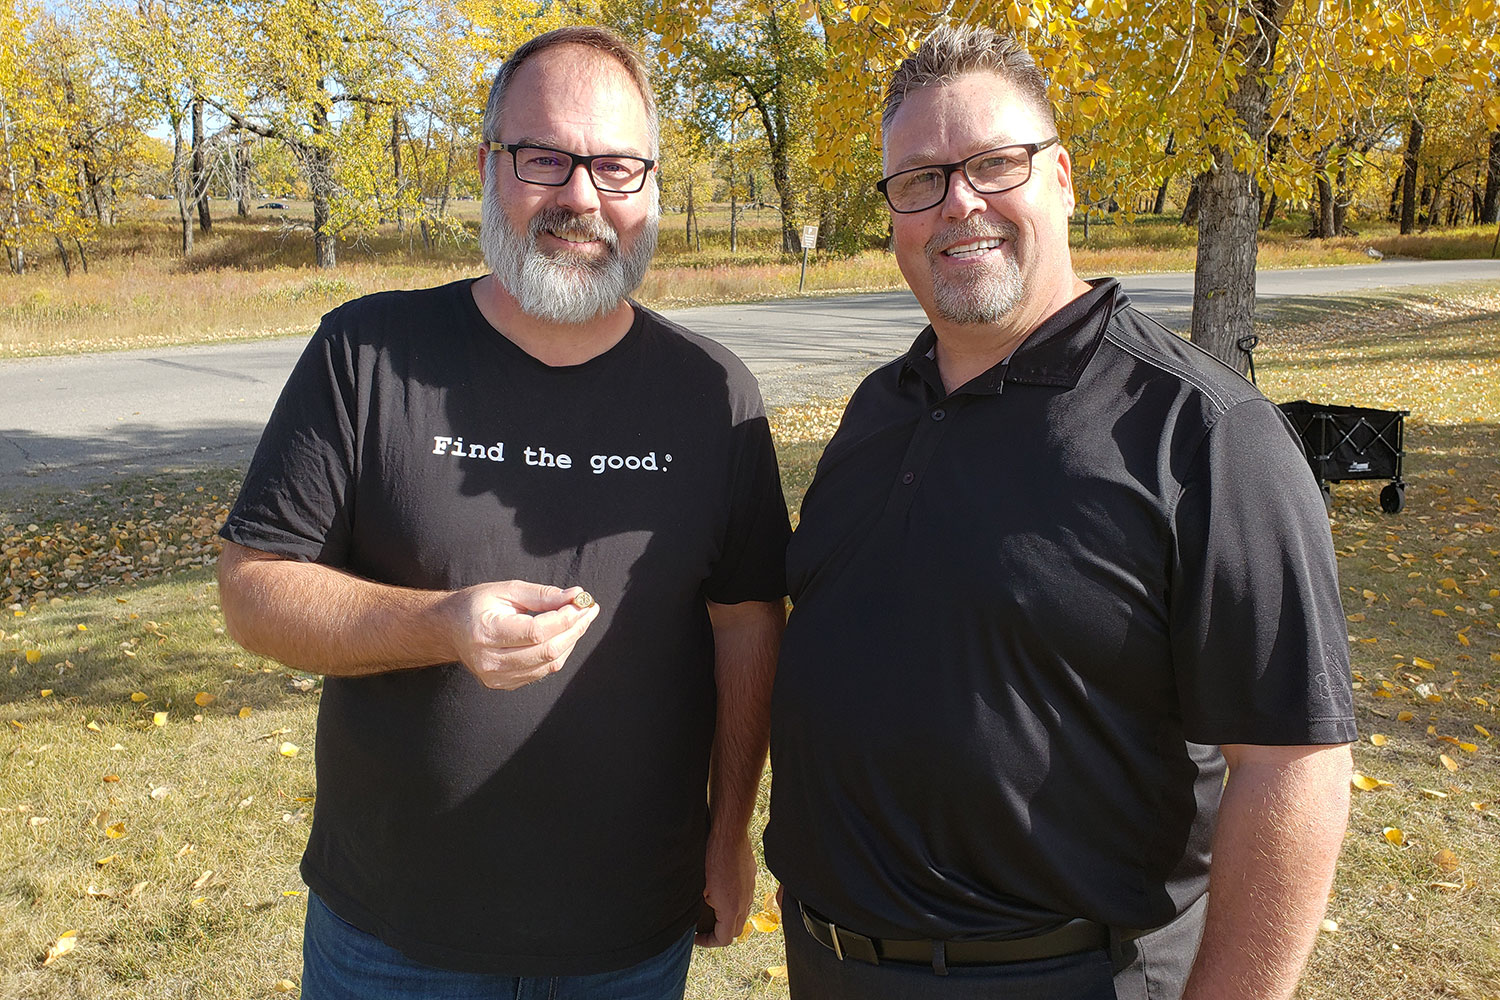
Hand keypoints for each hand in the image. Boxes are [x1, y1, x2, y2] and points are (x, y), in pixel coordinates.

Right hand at [441, 581, 598, 689]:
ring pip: (548, 664)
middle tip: (589, 610)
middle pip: (546, 651)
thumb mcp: (506, 590)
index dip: (565, 618)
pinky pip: (542, 671)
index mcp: (486, 632)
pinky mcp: (504, 684)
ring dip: (570, 641)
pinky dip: (558, 652)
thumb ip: (542, 594)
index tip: (583, 603)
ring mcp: (496, 677)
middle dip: (574, 629)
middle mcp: (489, 660)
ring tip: (580, 619)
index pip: (536, 631)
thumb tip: (576, 597)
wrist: (450, 629)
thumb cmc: (477, 605)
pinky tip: (563, 635)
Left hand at [697, 832, 755, 946]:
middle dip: (719, 933)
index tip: (695, 936)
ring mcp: (750, 890)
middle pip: (735, 930)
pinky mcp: (751, 877)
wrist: (730, 834)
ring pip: (742, 913)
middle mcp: (744, 902)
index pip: (724, 939)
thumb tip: (698, 915)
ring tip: (712, 910)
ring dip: (728, 917)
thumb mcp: (702, 887)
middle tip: (704, 928)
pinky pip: (745, 897)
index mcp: (731, 909)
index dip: (707, 942)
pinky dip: (734, 901)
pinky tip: (721, 889)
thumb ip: (704, 907)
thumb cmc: (713, 857)